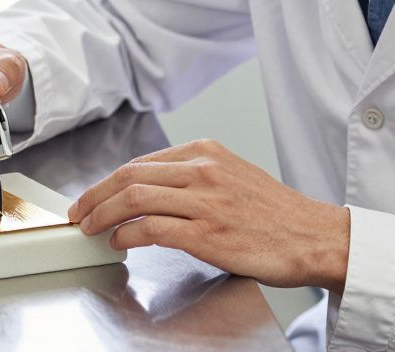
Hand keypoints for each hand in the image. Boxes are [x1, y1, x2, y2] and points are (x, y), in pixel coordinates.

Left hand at [68, 139, 350, 292]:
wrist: (315, 237)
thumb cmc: (277, 214)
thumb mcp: (233, 175)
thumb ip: (194, 176)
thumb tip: (150, 189)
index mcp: (206, 152)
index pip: (141, 162)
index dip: (108, 180)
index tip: (92, 195)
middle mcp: (203, 171)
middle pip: (130, 175)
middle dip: (95, 194)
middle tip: (79, 211)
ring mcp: (205, 202)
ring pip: (135, 198)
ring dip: (103, 213)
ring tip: (90, 227)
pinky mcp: (208, 234)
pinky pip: (152, 229)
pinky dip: (128, 234)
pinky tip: (120, 241)